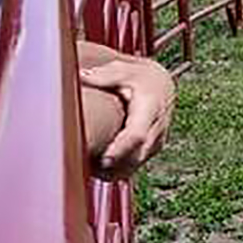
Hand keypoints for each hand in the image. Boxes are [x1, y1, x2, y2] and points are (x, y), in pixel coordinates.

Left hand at [79, 58, 175, 175]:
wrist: (161, 86)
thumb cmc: (140, 78)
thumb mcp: (124, 71)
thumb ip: (104, 75)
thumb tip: (81, 76)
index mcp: (151, 109)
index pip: (138, 134)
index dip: (121, 149)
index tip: (103, 160)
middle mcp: (157, 128)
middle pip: (136, 155)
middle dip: (112, 166)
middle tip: (84, 167)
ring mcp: (157, 141)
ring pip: (135, 164)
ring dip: (113, 171)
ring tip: (87, 169)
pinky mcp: (152, 149)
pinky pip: (134, 165)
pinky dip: (117, 171)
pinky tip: (97, 169)